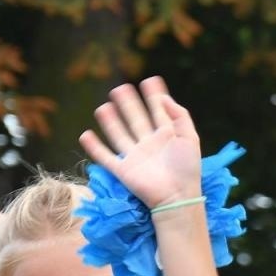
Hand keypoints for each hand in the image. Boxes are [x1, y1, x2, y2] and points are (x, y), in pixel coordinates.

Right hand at [78, 77, 202, 209]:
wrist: (177, 196)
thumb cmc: (187, 169)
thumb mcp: (190, 138)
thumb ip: (180, 116)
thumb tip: (164, 98)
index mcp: (167, 136)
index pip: (158, 111)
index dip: (154, 96)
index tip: (149, 80)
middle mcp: (149, 144)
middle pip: (136, 119)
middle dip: (129, 103)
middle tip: (120, 87)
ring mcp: (135, 157)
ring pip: (119, 134)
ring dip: (111, 121)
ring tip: (103, 106)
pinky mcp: (123, 170)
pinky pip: (105, 157)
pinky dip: (94, 147)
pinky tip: (85, 134)